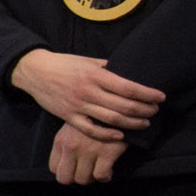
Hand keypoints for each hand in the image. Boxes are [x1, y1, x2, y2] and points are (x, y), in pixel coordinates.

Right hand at [12, 50, 161, 136]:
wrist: (35, 72)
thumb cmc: (64, 64)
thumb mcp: (87, 60)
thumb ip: (108, 68)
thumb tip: (129, 73)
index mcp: (95, 75)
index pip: (128, 88)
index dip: (148, 94)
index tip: (160, 97)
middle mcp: (88, 91)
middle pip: (124, 106)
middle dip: (144, 110)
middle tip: (155, 110)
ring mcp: (78, 105)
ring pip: (111, 119)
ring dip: (132, 123)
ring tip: (144, 123)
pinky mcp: (69, 117)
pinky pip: (91, 130)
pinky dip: (107, 135)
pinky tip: (121, 135)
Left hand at [52, 120, 126, 184]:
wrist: (118, 105)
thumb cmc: (95, 117)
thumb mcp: (73, 126)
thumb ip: (67, 142)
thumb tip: (68, 162)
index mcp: (61, 140)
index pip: (53, 168)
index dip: (66, 171)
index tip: (76, 168)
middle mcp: (71, 147)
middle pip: (65, 178)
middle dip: (76, 178)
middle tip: (87, 173)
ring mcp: (88, 151)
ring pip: (83, 179)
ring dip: (92, 178)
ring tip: (98, 169)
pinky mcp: (107, 153)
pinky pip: (101, 175)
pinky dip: (105, 176)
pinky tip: (109, 169)